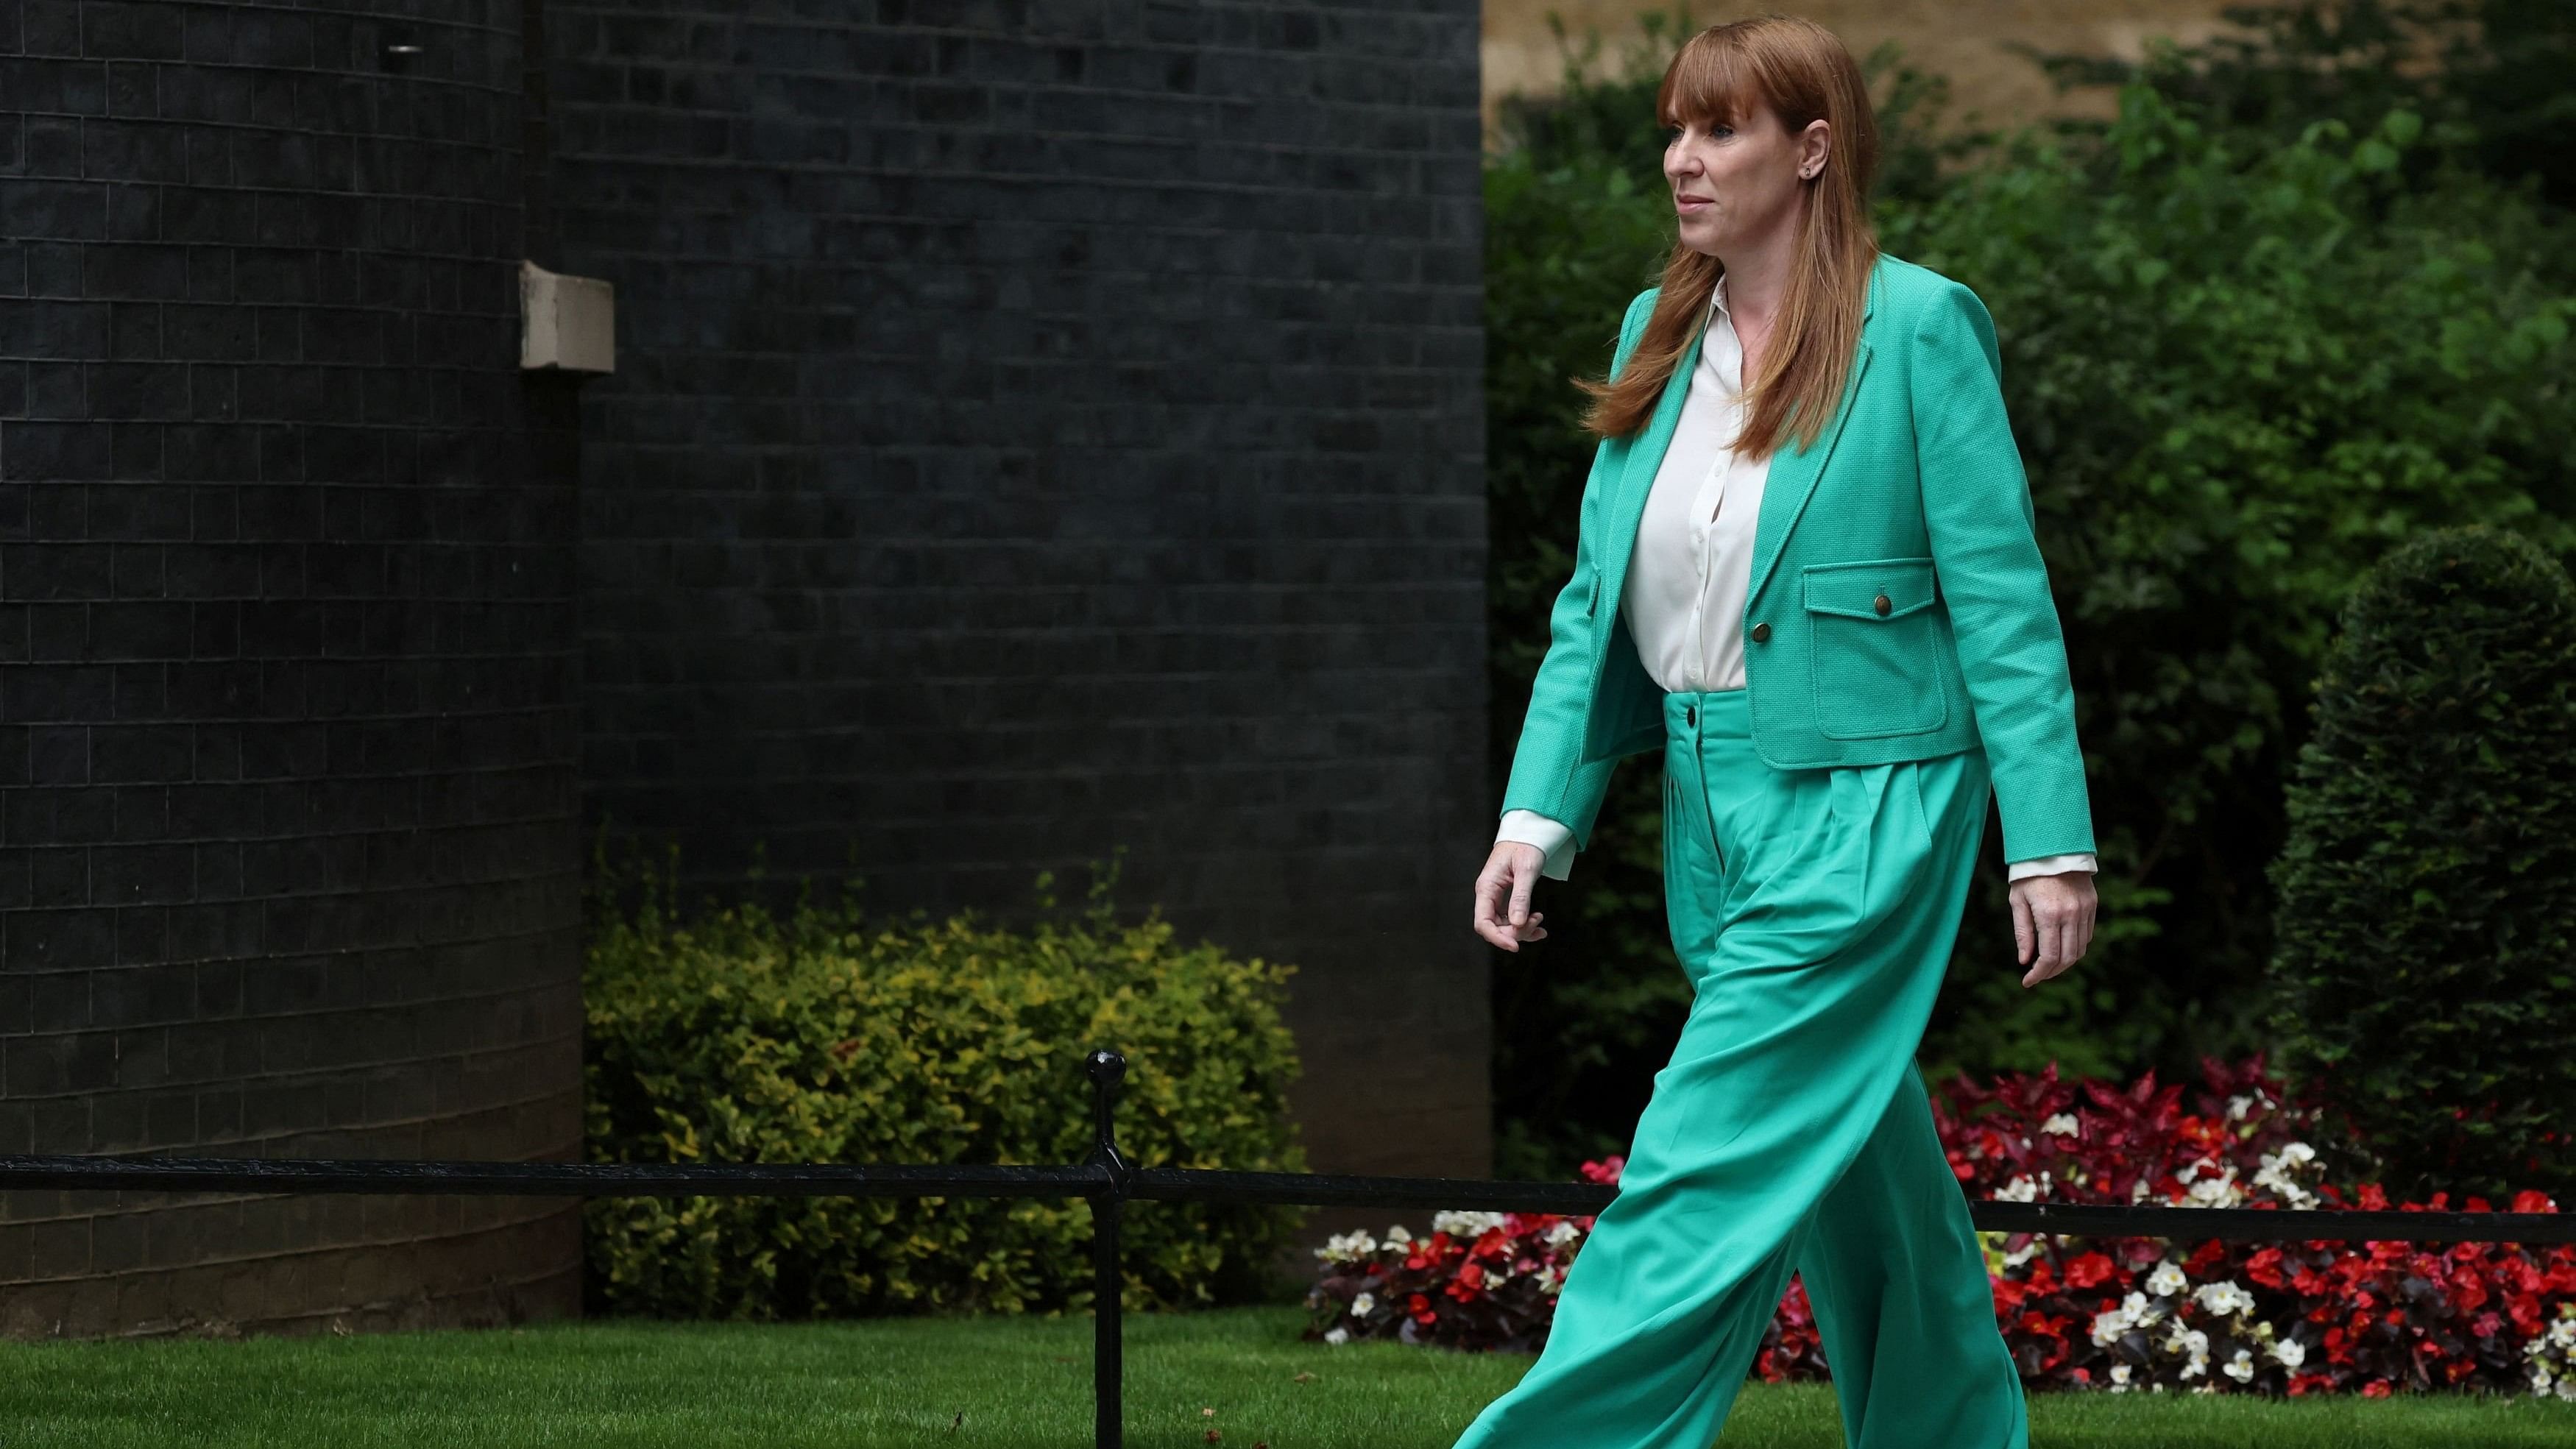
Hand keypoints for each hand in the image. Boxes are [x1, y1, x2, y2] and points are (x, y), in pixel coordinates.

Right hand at [1473, 842, 1550, 951]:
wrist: (1528, 834)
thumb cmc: (1525, 847)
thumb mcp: (1526, 871)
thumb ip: (1521, 897)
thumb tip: (1517, 923)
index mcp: (1486, 888)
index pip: (1483, 922)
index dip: (1497, 937)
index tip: (1515, 946)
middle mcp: (1488, 896)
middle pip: (1494, 927)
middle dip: (1515, 932)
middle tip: (1537, 923)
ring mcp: (1496, 899)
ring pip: (1504, 926)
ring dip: (1522, 930)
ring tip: (1540, 922)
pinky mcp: (1505, 900)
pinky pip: (1511, 919)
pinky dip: (1525, 925)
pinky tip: (1538, 925)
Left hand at [2010, 870, 2095, 986]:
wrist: (2053, 847)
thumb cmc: (2028, 875)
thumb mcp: (2018, 902)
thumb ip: (2022, 933)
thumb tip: (2025, 961)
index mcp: (2049, 915)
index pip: (2049, 957)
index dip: (2039, 974)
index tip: (2027, 982)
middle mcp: (2071, 915)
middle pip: (2068, 958)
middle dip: (2052, 972)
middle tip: (2038, 976)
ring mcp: (2085, 910)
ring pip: (2081, 949)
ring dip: (2065, 962)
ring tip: (2049, 965)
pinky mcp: (2092, 905)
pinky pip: (2087, 934)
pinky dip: (2076, 947)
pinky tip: (2062, 948)